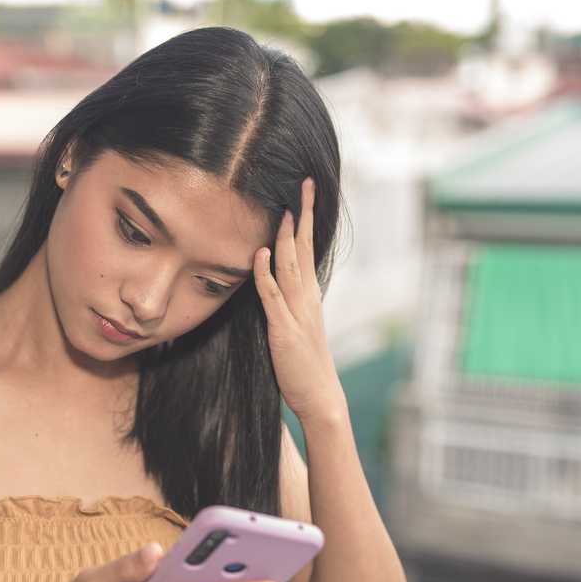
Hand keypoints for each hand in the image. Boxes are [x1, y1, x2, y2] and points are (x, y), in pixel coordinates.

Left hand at [253, 177, 345, 421]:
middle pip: (304, 248)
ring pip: (291, 266)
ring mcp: (297, 312)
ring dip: (285, 236)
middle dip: (304, 215)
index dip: (305, 221)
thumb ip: (286, 306)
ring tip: (284, 209)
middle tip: (304, 184)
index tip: (304, 195)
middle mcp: (307, 299)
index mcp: (309, 296)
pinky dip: (266, 273)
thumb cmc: (304, 366)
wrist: (320, 397)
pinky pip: (273, 296)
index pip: (307, 249)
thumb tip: (273, 286)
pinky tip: (260, 253)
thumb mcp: (296, 328)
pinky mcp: (284, 329)